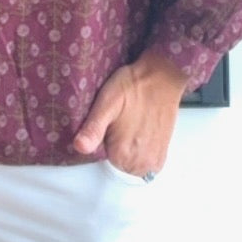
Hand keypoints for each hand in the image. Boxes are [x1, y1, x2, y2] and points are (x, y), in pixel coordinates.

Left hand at [73, 51, 188, 175]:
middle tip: (122, 119)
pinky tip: (142, 129)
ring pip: (130, 163)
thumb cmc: (134, 86)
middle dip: (116, 143)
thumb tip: (79, 147)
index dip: (102, 136)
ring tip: (133, 123)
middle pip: (117, 162)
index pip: (101, 156)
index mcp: (122, 154)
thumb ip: (93, 128)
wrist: (162, 78)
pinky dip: (142, 149)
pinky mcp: (162, 154)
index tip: (110, 121)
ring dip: (130, 147)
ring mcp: (153, 161)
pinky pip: (145, 163)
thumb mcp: (107, 102)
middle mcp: (140, 163)